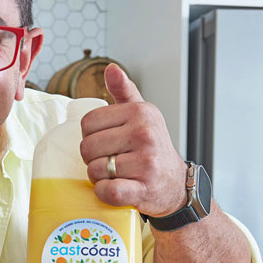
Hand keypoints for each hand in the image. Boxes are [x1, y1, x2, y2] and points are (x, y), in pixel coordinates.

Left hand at [79, 64, 187, 216]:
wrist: (175, 184)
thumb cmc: (151, 148)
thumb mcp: (142, 116)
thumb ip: (124, 93)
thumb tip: (111, 69)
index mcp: (141, 113)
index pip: (87, 123)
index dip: (91, 137)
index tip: (107, 143)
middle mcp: (145, 134)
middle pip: (87, 148)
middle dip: (93, 159)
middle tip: (111, 162)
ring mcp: (146, 163)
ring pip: (94, 170)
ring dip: (99, 178)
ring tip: (116, 175)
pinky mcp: (143, 189)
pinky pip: (106, 191)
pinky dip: (104, 194)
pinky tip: (116, 189)